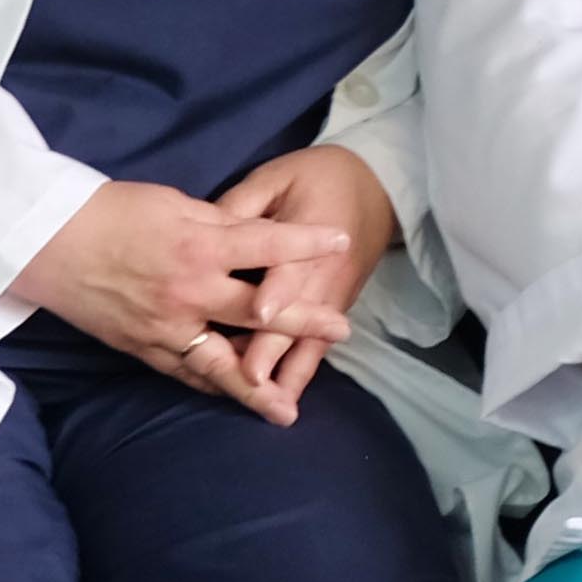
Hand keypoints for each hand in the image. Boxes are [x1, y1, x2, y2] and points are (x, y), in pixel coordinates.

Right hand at [25, 178, 350, 424]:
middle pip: (257, 313)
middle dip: (303, 323)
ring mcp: (164, 327)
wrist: (47, 243)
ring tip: (287, 408)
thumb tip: (259, 236)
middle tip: (342, 330)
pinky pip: (184, 373)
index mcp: (198, 245)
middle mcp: (188, 292)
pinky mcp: (142, 348)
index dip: (307, 242)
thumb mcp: (173, 202)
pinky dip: (212, 386)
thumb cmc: (110, 212)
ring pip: (220, 364)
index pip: (266, 245)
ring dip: (256, 386)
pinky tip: (236, 396)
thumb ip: (220, 223)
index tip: (342, 240)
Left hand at [204, 144, 393, 410]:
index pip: (292, 267)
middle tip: (249, 377)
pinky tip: (281, 395)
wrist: (378, 182)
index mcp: (310, 233)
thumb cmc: (318, 176)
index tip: (259, 312)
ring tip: (269, 405)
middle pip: (299, 316)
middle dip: (274, 348)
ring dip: (289, 373)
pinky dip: (300, 371)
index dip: (277, 290)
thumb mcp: (278, 176)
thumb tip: (203, 234)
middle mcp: (324, 273)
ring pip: (311, 341)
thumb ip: (241, 205)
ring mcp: (333, 296)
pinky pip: (317, 346)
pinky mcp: (336, 308)